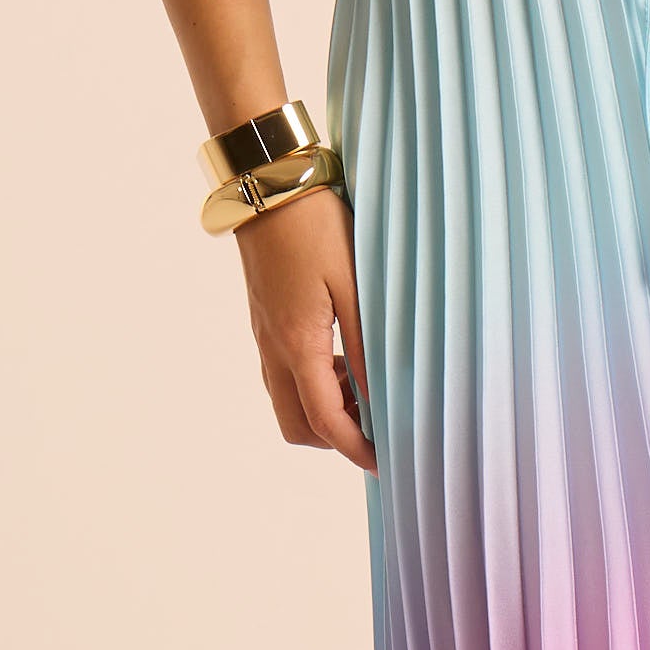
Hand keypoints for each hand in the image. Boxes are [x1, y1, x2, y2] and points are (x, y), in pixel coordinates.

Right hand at [235, 186, 373, 467]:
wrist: (268, 187)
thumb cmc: (315, 227)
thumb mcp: (353, 284)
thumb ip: (366, 344)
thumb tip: (382, 395)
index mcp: (297, 344)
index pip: (325, 421)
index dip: (356, 449)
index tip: (385, 462)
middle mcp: (274, 349)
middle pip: (297, 425)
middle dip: (334, 438)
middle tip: (377, 423)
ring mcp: (264, 337)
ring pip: (287, 402)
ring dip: (323, 409)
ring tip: (364, 384)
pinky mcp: (264, 322)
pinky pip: (284, 375)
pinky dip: (312, 384)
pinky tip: (342, 358)